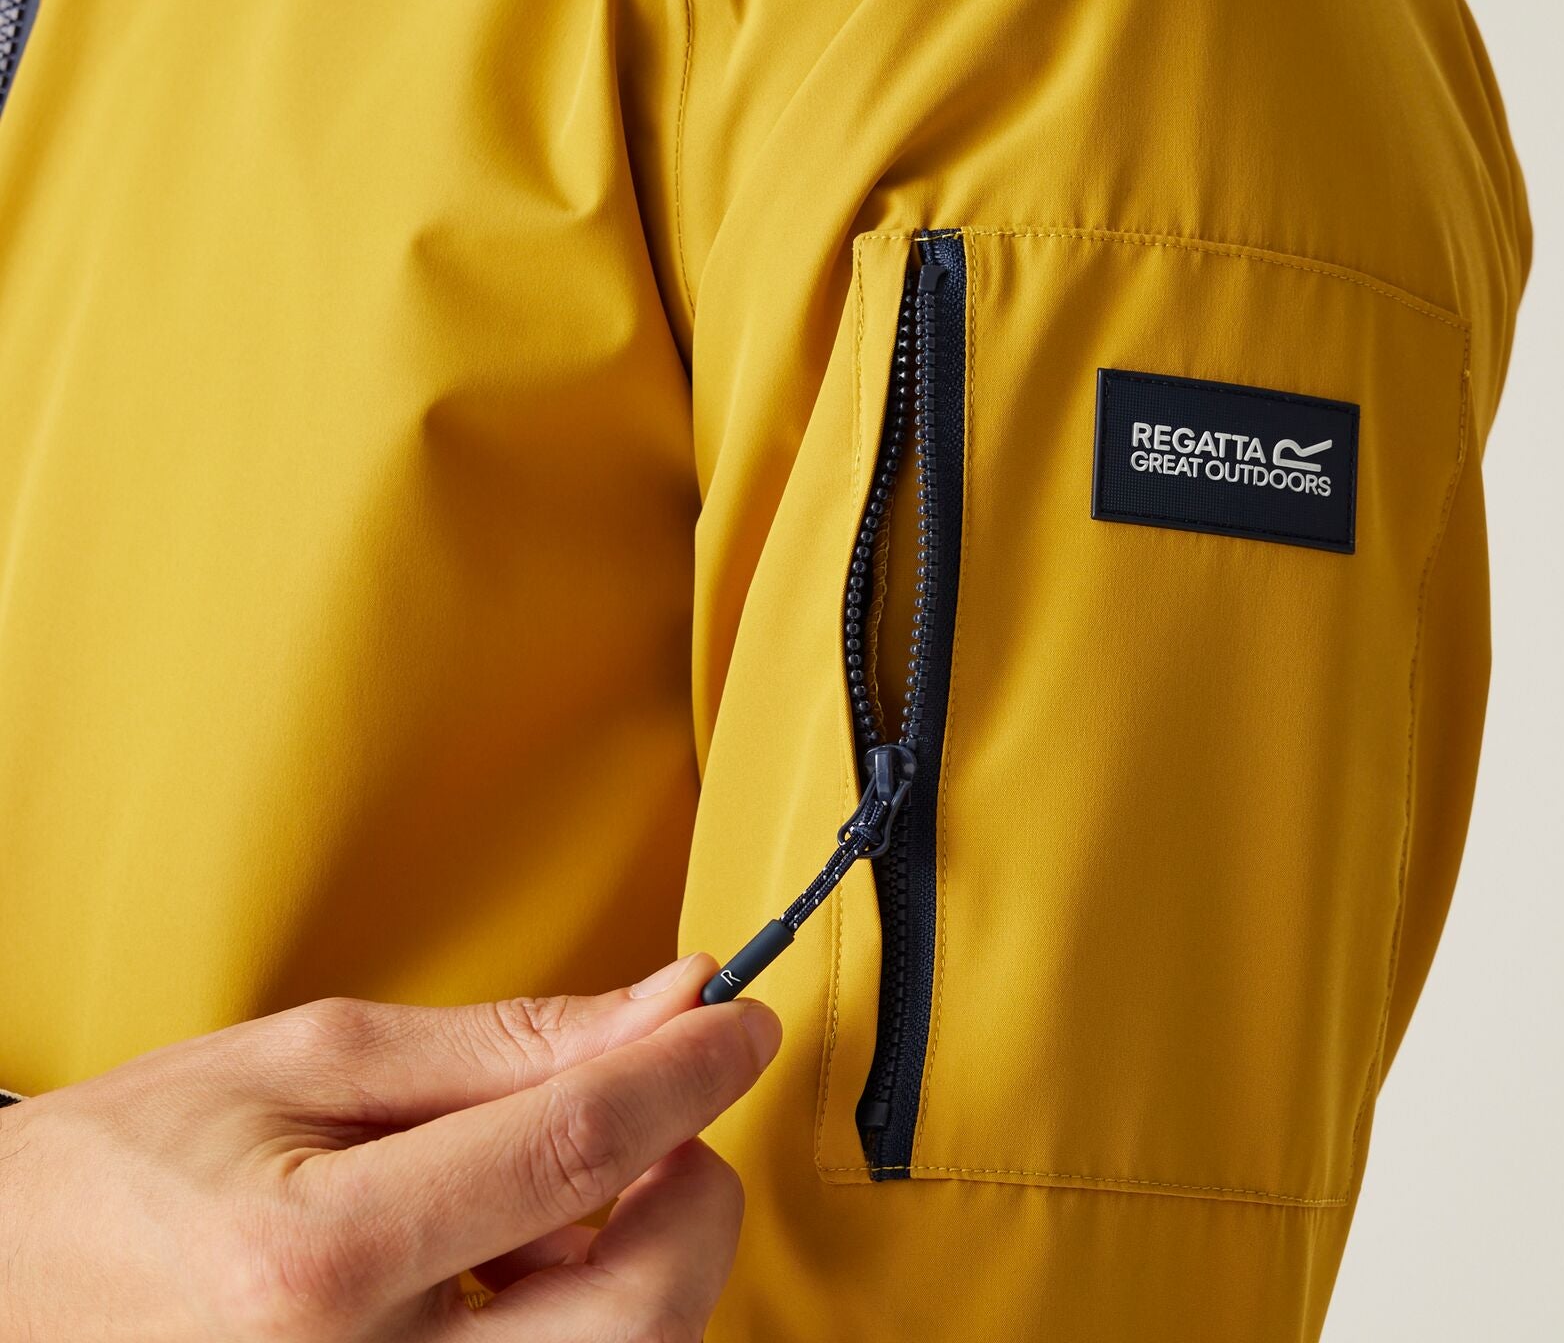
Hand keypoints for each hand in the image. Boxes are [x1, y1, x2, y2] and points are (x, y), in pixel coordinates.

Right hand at [0, 953, 777, 1339]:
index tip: (735, 1021)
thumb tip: (656, 1008)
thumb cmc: (136, 1172)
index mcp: (315, 1265)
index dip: (685, 1068)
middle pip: (639, 1307)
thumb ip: (504, 1044)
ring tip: (572, 1187)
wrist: (21, 1292)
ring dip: (646, 1257)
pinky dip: (587, 1315)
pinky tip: (529, 1257)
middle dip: (690, 1190)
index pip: (576, 1148)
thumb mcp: (312, 1062)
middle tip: (666, 1112)